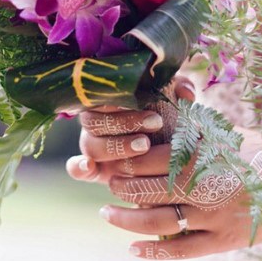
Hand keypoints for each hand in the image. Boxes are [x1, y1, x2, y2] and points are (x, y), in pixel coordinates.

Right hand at [65, 76, 196, 183]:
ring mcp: (93, 145)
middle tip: (156, 122)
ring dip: (116, 144)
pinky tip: (89, 167)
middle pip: (96, 119)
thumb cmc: (167, 120)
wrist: (167, 157)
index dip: (120, 97)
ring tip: (145, 145)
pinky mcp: (94, 169)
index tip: (146, 99)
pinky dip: (78, 167)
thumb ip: (180, 90)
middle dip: (125, 121)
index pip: (102, 94)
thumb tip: (186, 92)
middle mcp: (95, 122)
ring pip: (90, 143)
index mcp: (108, 100)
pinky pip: (75, 168)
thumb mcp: (174, 102)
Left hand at [102, 127, 261, 260]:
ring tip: (107, 213)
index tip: (115, 160)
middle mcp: (202, 187)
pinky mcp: (222, 241)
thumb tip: (176, 89)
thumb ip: (194, 117)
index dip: (127, 161)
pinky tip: (132, 248)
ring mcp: (211, 216)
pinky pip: (181, 249)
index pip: (149, 159)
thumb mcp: (223, 130)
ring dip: (127, 219)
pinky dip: (154, 250)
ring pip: (157, 220)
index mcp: (200, 157)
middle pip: (148, 189)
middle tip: (110, 185)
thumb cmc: (253, 151)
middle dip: (122, 187)